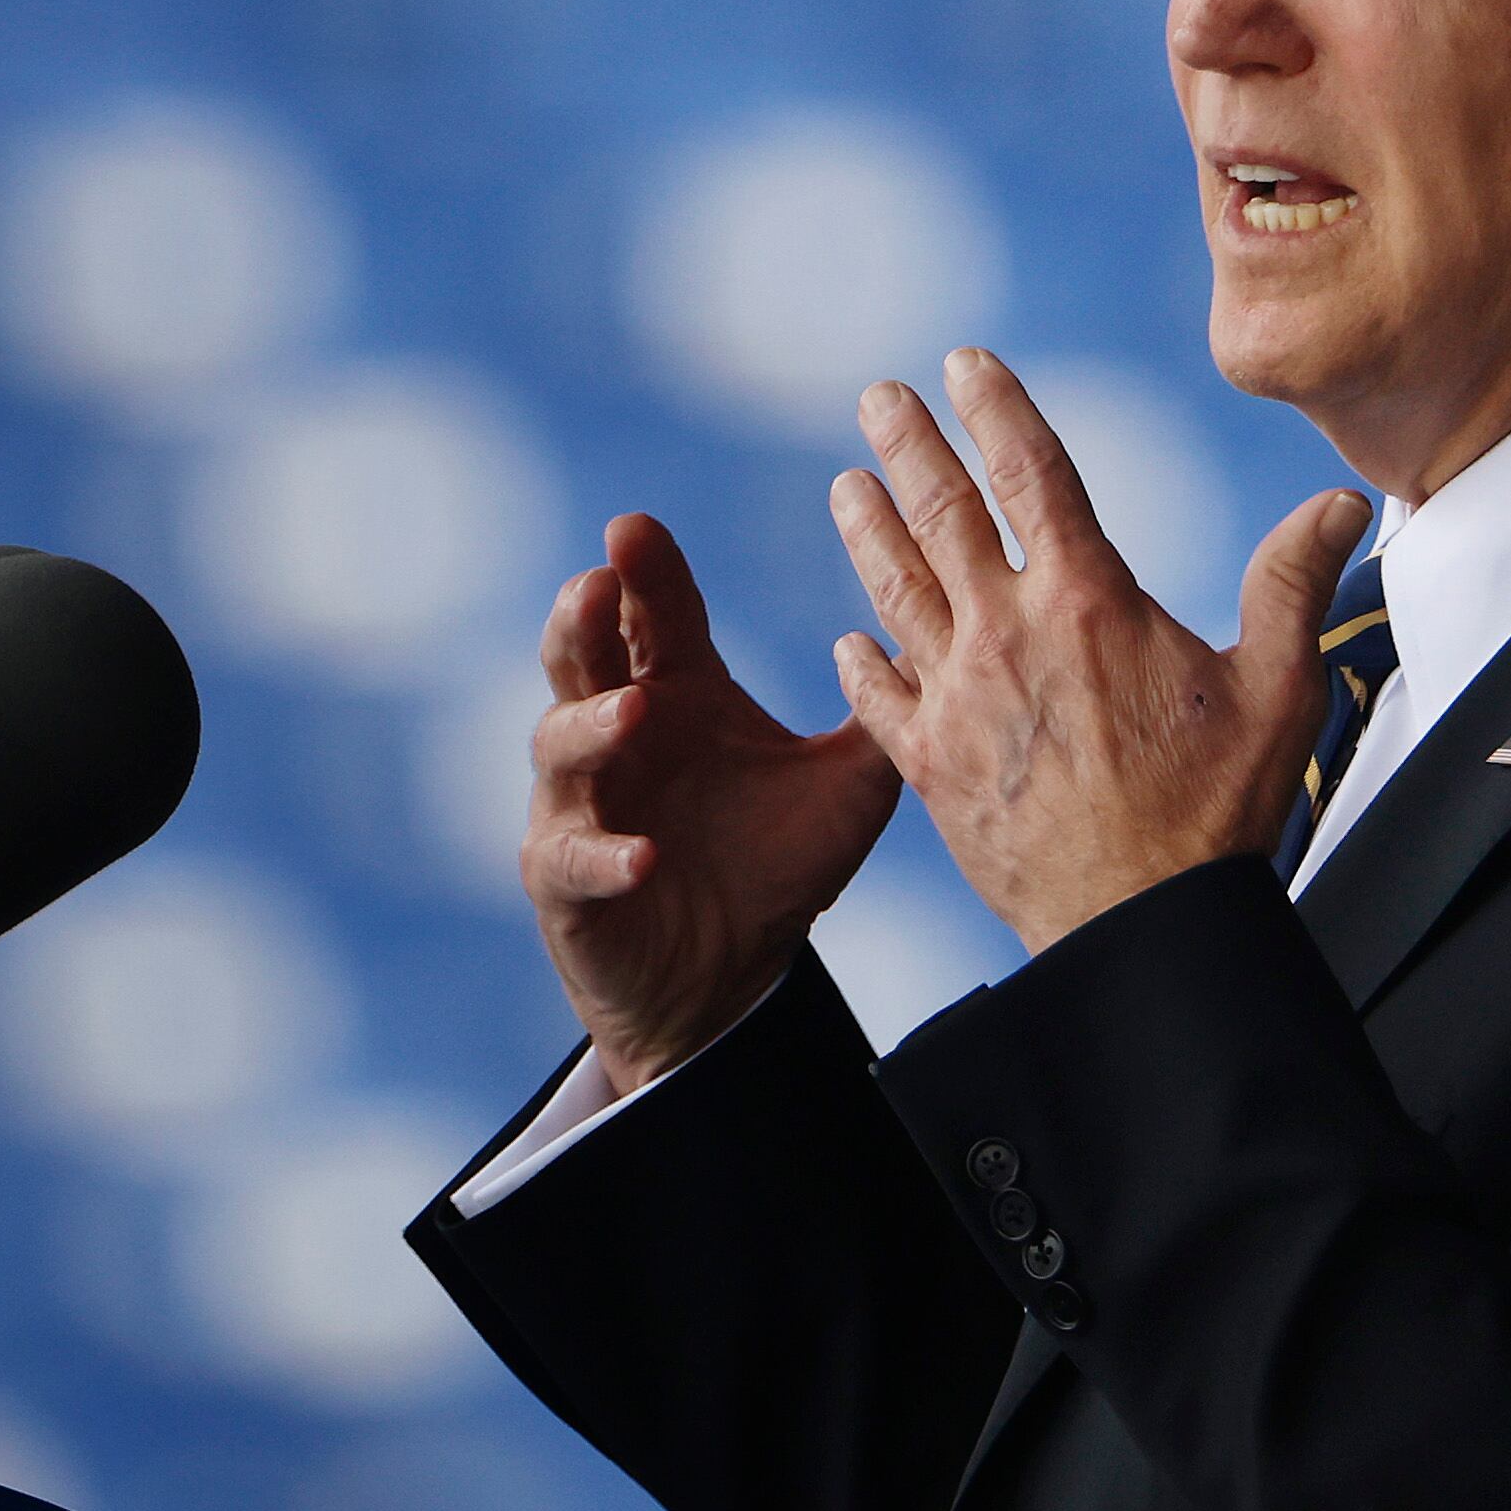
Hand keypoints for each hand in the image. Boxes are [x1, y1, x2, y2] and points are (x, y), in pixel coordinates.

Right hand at [524, 513, 902, 1094]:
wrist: (726, 983)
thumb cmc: (774, 867)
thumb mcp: (844, 788)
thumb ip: (884, 719)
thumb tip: (951, 639)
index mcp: (677, 695)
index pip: (653, 617)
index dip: (642, 571)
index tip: (635, 528)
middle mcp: (618, 736)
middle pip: (579, 656)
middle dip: (582, 618)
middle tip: (597, 584)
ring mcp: (583, 804)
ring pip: (559, 746)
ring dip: (591, 726)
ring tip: (634, 713)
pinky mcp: (566, 880)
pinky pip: (571, 858)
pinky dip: (604, 854)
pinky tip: (643, 856)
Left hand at [829, 350, 1370, 953]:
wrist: (1142, 924)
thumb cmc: (1215, 814)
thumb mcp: (1278, 688)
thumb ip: (1294, 584)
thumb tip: (1339, 503)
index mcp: (1088, 602)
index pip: (1033, 474)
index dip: (996, 409)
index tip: (964, 364)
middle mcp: (1008, 636)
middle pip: (944, 515)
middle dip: (910, 446)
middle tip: (877, 398)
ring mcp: (958, 700)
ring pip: (897, 591)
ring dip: (869, 530)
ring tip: (846, 484)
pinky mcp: (930, 766)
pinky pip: (879, 700)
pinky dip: (862, 663)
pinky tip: (850, 639)